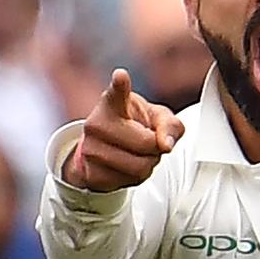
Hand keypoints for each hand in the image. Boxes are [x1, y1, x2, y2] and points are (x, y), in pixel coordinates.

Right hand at [63, 68, 184, 191]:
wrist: (108, 148)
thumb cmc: (136, 126)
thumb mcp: (158, 118)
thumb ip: (170, 125)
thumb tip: (166, 144)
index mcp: (113, 102)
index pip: (116, 92)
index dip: (120, 85)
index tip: (121, 76)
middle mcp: (96, 123)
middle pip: (145, 143)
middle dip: (156, 147)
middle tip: (149, 141)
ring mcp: (89, 149)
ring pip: (139, 167)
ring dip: (149, 164)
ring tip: (139, 153)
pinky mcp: (89, 173)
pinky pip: (128, 182)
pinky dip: (137, 177)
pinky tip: (127, 165)